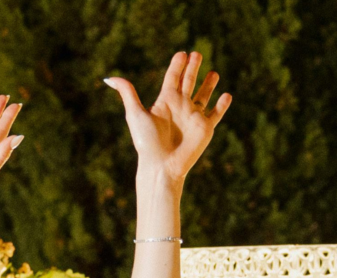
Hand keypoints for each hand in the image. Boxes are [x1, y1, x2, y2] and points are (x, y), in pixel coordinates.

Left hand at [104, 51, 231, 184]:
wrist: (161, 165)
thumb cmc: (146, 142)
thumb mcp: (135, 114)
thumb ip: (127, 93)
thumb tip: (109, 78)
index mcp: (165, 102)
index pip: (172, 78)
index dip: (177, 65)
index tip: (182, 53)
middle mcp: (180, 107)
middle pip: (188, 82)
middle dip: (193, 68)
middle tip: (197, 53)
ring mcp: (193, 117)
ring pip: (203, 96)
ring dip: (208, 85)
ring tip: (214, 73)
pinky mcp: (205, 128)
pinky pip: (216, 114)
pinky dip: (222, 105)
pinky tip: (227, 95)